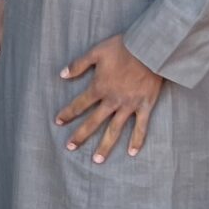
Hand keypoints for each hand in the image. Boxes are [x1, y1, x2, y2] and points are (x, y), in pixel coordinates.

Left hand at [57, 35, 163, 162]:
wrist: (150, 49)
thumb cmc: (123, 48)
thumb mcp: (97, 52)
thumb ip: (78, 64)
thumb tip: (62, 74)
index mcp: (100, 88)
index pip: (79, 104)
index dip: (68, 113)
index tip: (58, 121)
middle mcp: (112, 100)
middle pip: (93, 122)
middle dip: (80, 135)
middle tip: (70, 147)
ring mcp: (129, 105)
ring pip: (115, 130)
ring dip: (105, 146)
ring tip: (97, 160)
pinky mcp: (145, 106)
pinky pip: (141, 126)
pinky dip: (137, 140)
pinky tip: (132, 153)